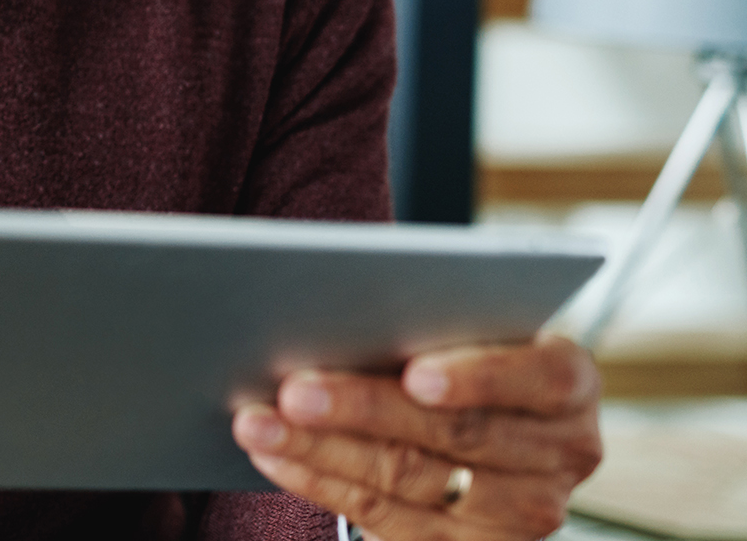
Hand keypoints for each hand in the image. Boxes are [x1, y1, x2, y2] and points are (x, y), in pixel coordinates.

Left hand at [231, 333, 602, 539]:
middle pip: (456, 435)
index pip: (540, 377)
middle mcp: (563, 453)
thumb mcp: (472, 328)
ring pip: (412, 480)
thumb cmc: (463, 350)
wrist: (492, 424)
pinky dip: (322, 484)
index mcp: (571, 383)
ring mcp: (523, 513)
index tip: (414, 374)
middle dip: (363, 410)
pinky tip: (276, 458)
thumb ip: (432, 319)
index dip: (477, 377)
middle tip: (291, 390)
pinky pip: (387, 518)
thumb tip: (337, 312)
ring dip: (322, 451)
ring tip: (258, 424)